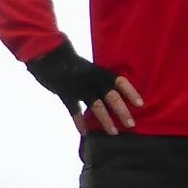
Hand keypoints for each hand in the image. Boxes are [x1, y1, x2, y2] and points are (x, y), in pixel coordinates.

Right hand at [26, 41, 143, 133]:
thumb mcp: (89, 68)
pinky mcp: (65, 93)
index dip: (130, 92)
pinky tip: (86, 133)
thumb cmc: (71, 63)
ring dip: (106, 120)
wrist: (47, 54)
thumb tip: (116, 95)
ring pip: (96, 105)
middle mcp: (92, 79)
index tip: (141, 104)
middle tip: (132, 125)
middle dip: (122, 111)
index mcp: (99, 71)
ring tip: (114, 133)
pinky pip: (74, 110)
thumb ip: (100, 80)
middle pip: (111, 96)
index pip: (120, 81)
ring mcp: (78, 86)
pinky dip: (80, 122)